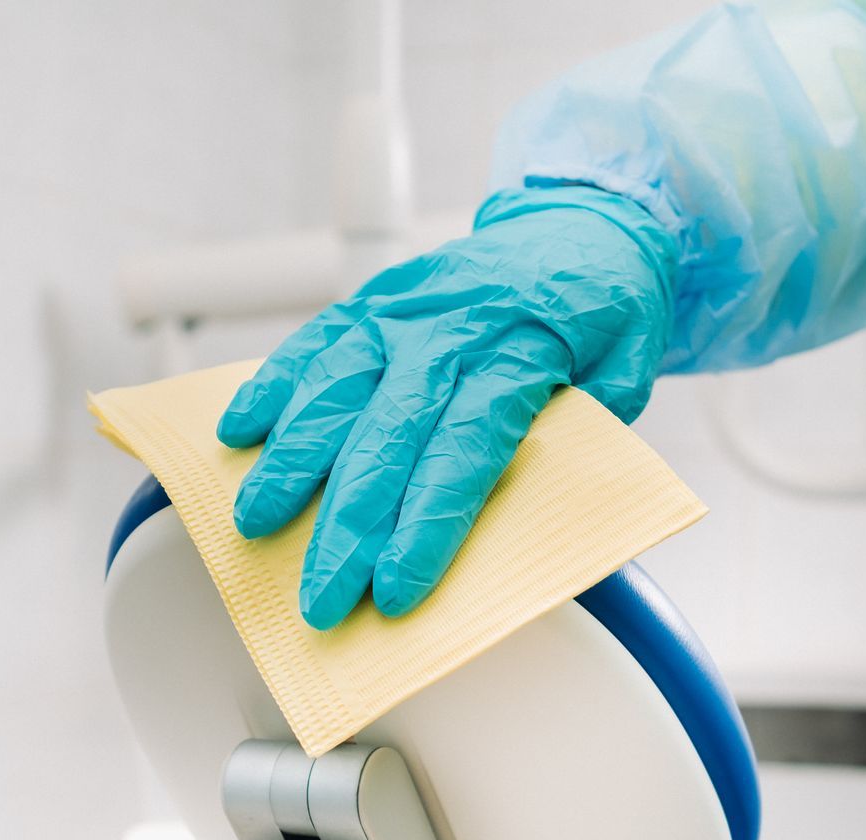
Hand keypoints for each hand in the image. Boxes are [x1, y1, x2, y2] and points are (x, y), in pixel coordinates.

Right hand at [217, 186, 676, 628]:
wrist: (581, 219)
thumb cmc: (603, 308)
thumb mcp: (627, 371)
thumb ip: (583, 436)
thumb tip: (536, 512)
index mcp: (520, 349)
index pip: (465, 450)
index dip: (426, 524)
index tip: (394, 587)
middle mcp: (450, 327)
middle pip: (387, 436)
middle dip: (347, 525)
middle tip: (320, 596)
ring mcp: (403, 310)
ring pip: (334, 387)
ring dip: (291, 462)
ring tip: (255, 525)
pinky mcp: (372, 301)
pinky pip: (312, 342)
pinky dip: (271, 386)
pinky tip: (238, 434)